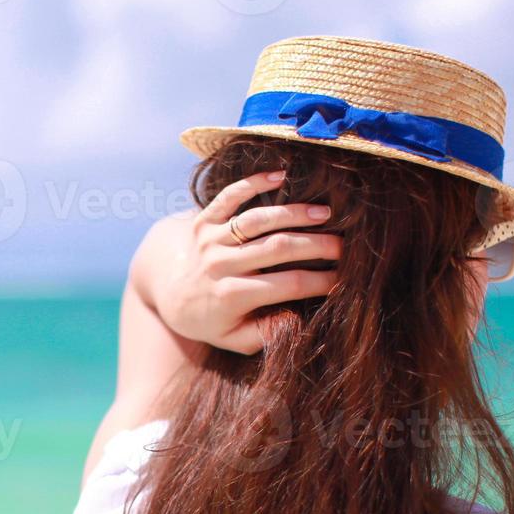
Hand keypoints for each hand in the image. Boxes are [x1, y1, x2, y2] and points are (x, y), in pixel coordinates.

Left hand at [140, 171, 340, 354]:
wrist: (168, 294)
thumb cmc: (210, 319)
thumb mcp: (234, 338)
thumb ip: (264, 334)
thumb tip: (296, 319)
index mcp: (232, 296)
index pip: (288, 285)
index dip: (320, 281)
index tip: (343, 278)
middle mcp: (220, 265)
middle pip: (278, 249)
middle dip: (317, 245)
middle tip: (344, 245)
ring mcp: (210, 240)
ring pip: (257, 220)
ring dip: (293, 213)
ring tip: (324, 213)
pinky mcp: (203, 219)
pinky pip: (229, 196)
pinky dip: (253, 183)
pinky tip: (282, 176)